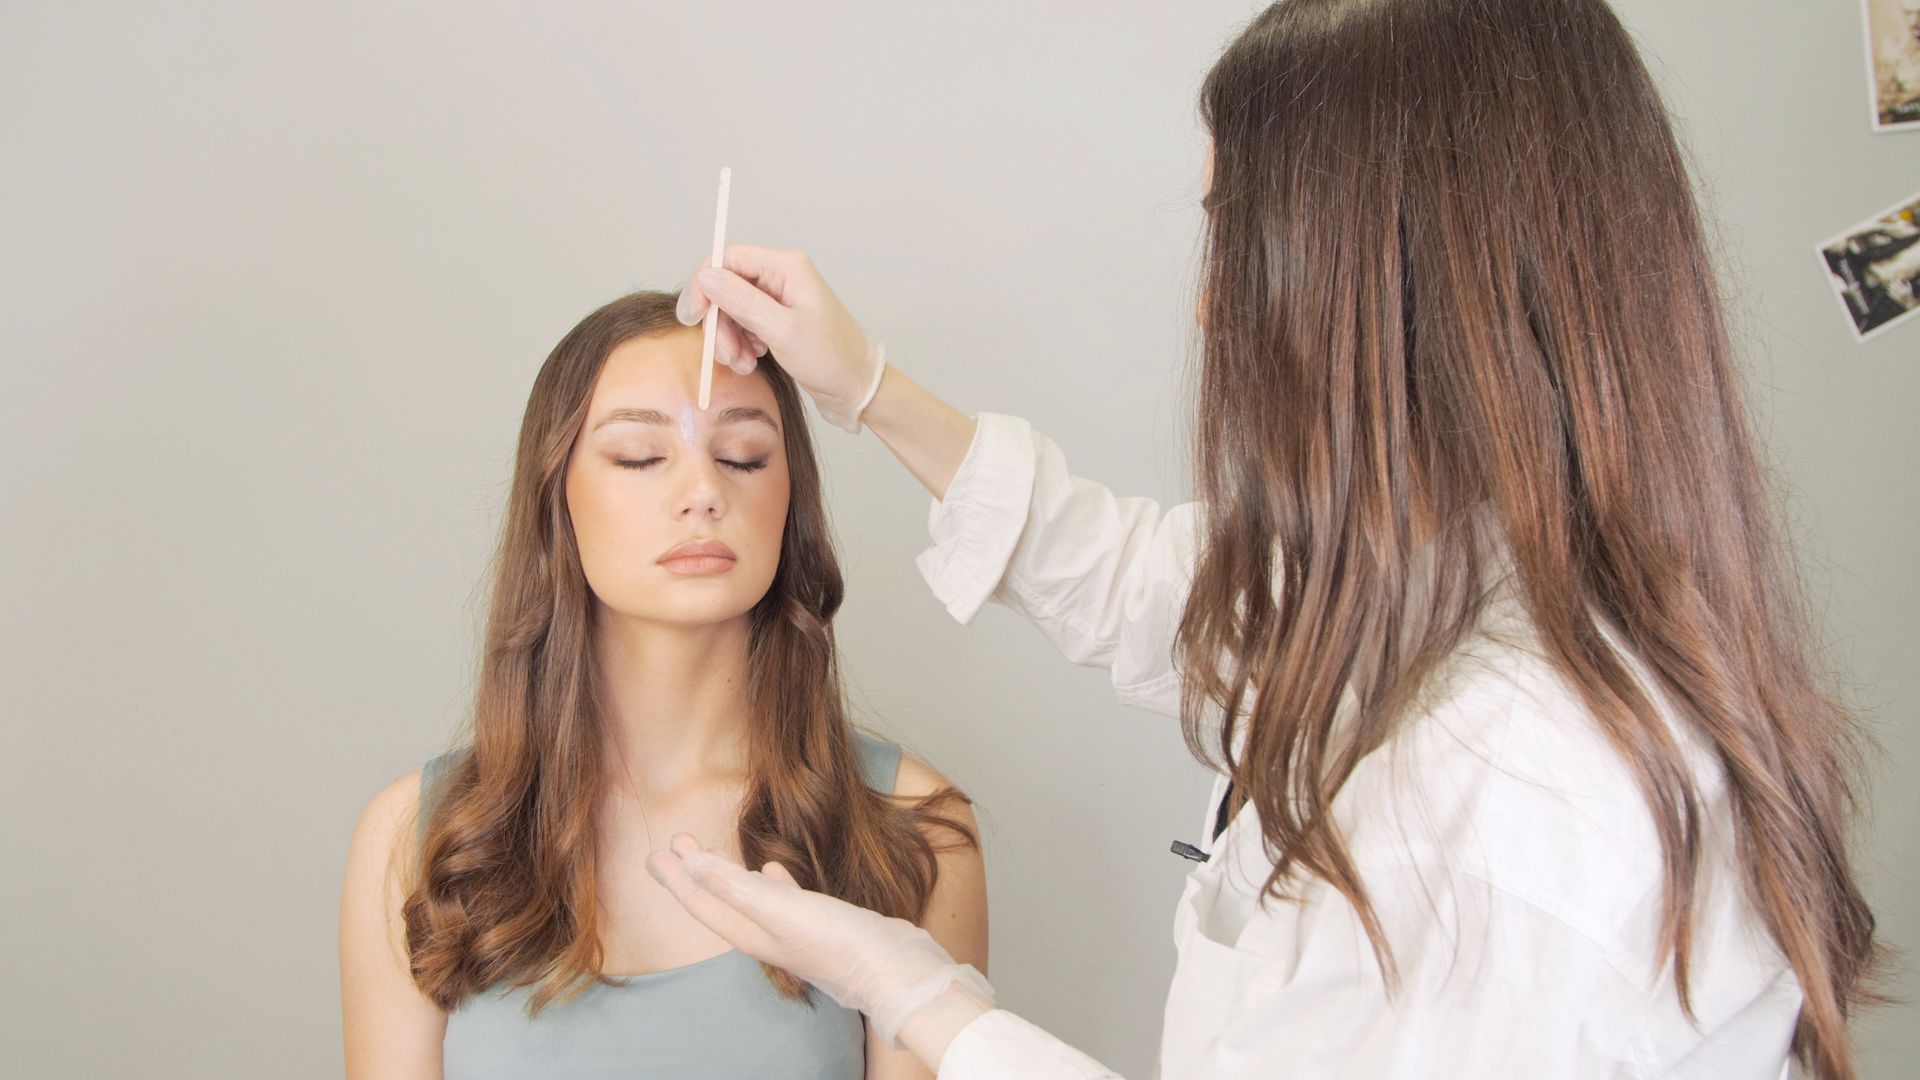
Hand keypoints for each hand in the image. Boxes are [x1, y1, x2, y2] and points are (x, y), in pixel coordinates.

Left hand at [646, 833, 992, 1047]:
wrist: (893, 969)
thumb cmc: (837, 943)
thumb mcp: (779, 910)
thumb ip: (734, 887)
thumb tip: (689, 866)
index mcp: (749, 933)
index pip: (702, 901)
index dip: (677, 878)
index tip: (655, 853)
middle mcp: (765, 935)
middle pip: (718, 898)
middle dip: (694, 872)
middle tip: (673, 844)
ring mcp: (791, 930)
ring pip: (746, 896)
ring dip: (726, 873)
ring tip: (711, 853)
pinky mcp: (817, 923)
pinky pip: (779, 897)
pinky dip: (768, 881)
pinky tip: (773, 868)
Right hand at [675, 245, 887, 432]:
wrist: (857, 388)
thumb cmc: (831, 359)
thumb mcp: (783, 331)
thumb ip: (742, 302)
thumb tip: (706, 276)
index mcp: (786, 267)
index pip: (729, 258)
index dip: (704, 285)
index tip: (692, 318)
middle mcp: (781, 277)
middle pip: (726, 286)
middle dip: (719, 323)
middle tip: (725, 355)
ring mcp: (778, 299)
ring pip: (731, 309)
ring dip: (728, 339)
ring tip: (743, 364)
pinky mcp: (776, 320)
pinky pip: (743, 325)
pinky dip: (739, 345)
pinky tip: (751, 362)